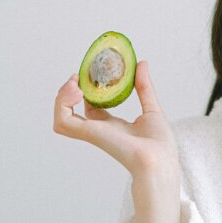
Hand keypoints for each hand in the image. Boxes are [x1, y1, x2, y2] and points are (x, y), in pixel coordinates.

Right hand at [52, 60, 178, 178]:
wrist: (159, 159)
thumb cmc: (160, 144)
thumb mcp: (151, 108)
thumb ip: (144, 87)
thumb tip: (142, 63)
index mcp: (113, 126)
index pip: (91, 107)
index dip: (87, 90)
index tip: (90, 74)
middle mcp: (99, 130)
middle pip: (71, 110)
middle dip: (68, 92)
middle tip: (77, 78)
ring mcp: (92, 132)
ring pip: (61, 116)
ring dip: (62, 97)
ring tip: (75, 84)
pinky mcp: (89, 133)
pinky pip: (63, 121)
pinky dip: (63, 105)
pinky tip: (78, 92)